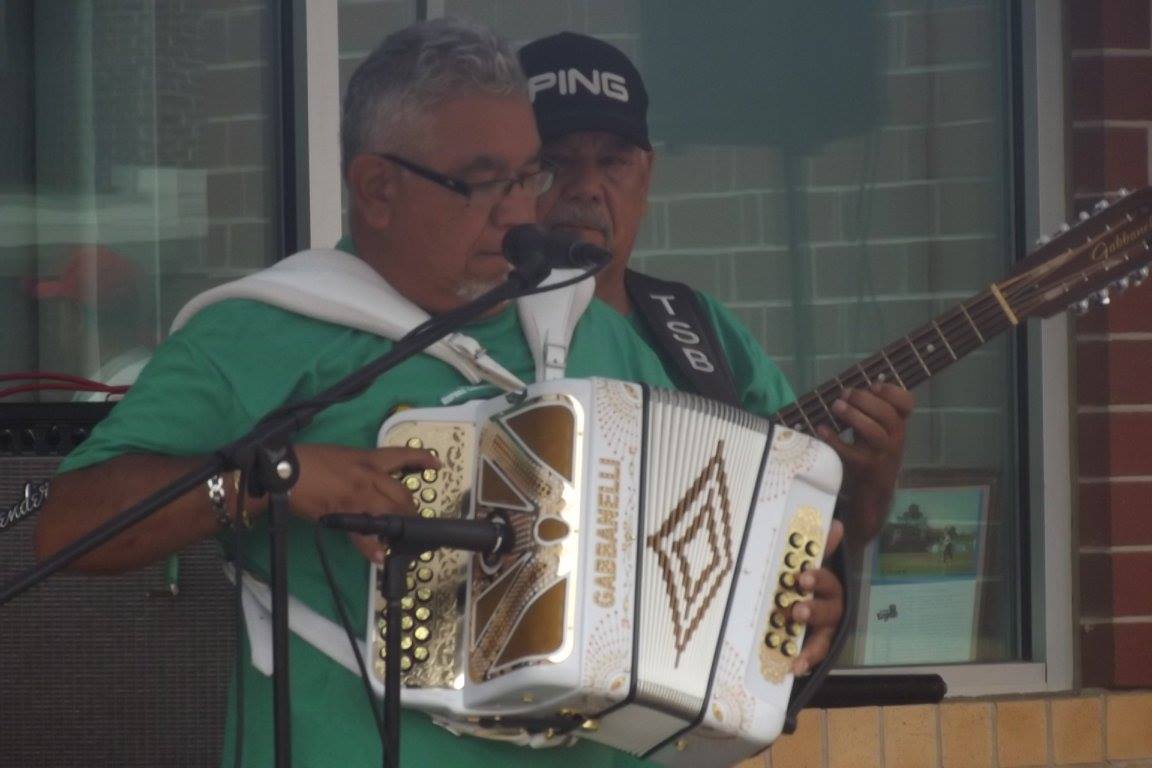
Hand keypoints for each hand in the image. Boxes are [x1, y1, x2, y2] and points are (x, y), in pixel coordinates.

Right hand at [290, 444, 440, 563]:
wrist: (286, 470)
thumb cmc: (310, 459)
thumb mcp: (342, 455)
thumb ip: (360, 466)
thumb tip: (368, 480)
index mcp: (369, 458)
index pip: (402, 455)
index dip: (422, 459)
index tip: (436, 464)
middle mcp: (370, 476)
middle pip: (402, 495)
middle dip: (410, 510)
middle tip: (412, 520)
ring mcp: (360, 496)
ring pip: (391, 515)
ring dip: (398, 529)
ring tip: (400, 541)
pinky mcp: (346, 513)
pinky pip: (364, 535)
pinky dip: (373, 550)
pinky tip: (380, 558)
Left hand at [785, 520, 844, 674]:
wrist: (811, 608)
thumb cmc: (809, 582)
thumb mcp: (813, 564)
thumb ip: (821, 547)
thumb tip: (835, 523)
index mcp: (828, 587)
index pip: (827, 581)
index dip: (817, 578)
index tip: (802, 577)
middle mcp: (831, 610)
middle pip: (828, 611)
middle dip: (813, 611)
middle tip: (797, 610)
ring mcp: (825, 631)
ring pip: (823, 638)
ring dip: (811, 646)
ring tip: (796, 654)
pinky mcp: (816, 647)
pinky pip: (813, 656)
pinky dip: (804, 662)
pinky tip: (793, 668)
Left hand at [816, 383, 913, 544]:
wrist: (873, 494)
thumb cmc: (871, 455)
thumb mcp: (876, 433)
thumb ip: (868, 414)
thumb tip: (846, 392)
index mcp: (897, 427)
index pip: (907, 405)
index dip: (893, 392)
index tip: (874, 384)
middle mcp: (894, 441)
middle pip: (888, 416)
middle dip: (866, 400)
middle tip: (845, 393)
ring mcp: (881, 457)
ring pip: (875, 433)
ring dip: (854, 417)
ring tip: (836, 406)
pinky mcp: (864, 470)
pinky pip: (849, 454)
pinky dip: (834, 440)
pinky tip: (821, 429)